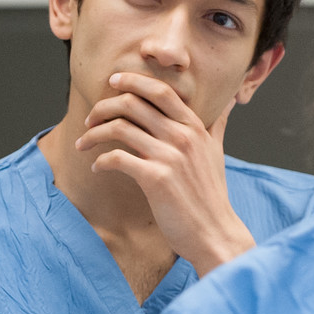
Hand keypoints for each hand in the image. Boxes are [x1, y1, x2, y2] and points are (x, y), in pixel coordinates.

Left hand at [76, 71, 254, 274]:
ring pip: (119, 128)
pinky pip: (117, 159)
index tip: (113, 81)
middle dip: (104, 106)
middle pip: (133, 104)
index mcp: (194, 127)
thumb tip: (230, 101)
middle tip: (90, 118)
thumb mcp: (216, 152)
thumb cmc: (211, 195)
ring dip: (94, 133)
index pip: (160, 91)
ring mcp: (169, 157)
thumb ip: (217, 123)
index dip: (133, 81)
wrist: (214, 232)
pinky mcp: (155, 179)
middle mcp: (183, 137)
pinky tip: (97, 168)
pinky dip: (101, 161)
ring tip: (84, 143)